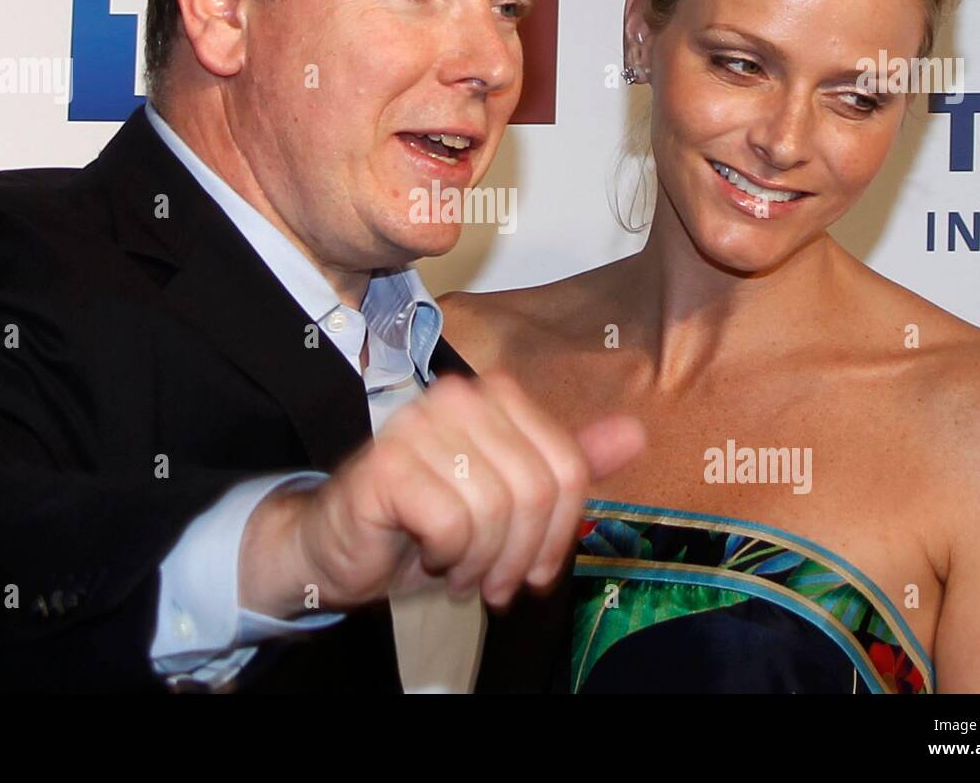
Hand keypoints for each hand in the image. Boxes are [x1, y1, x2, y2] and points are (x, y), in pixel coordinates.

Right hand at [238, 371, 644, 616]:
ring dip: (482, 560)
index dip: (561, 530)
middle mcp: (458, 398)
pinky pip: (451, 522)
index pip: (567, 466)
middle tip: (497, 582)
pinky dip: (448, 556)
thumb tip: (635, 433)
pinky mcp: (387, 465)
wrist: (343, 546)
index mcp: (495, 397)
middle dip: (522, 553)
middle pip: (536, 488)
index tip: (537, 567)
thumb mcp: (510, 500)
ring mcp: (418, 426)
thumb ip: (568, 465)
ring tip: (462, 570)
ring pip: (495, 507)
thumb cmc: (427, 522)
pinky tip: (431, 557)